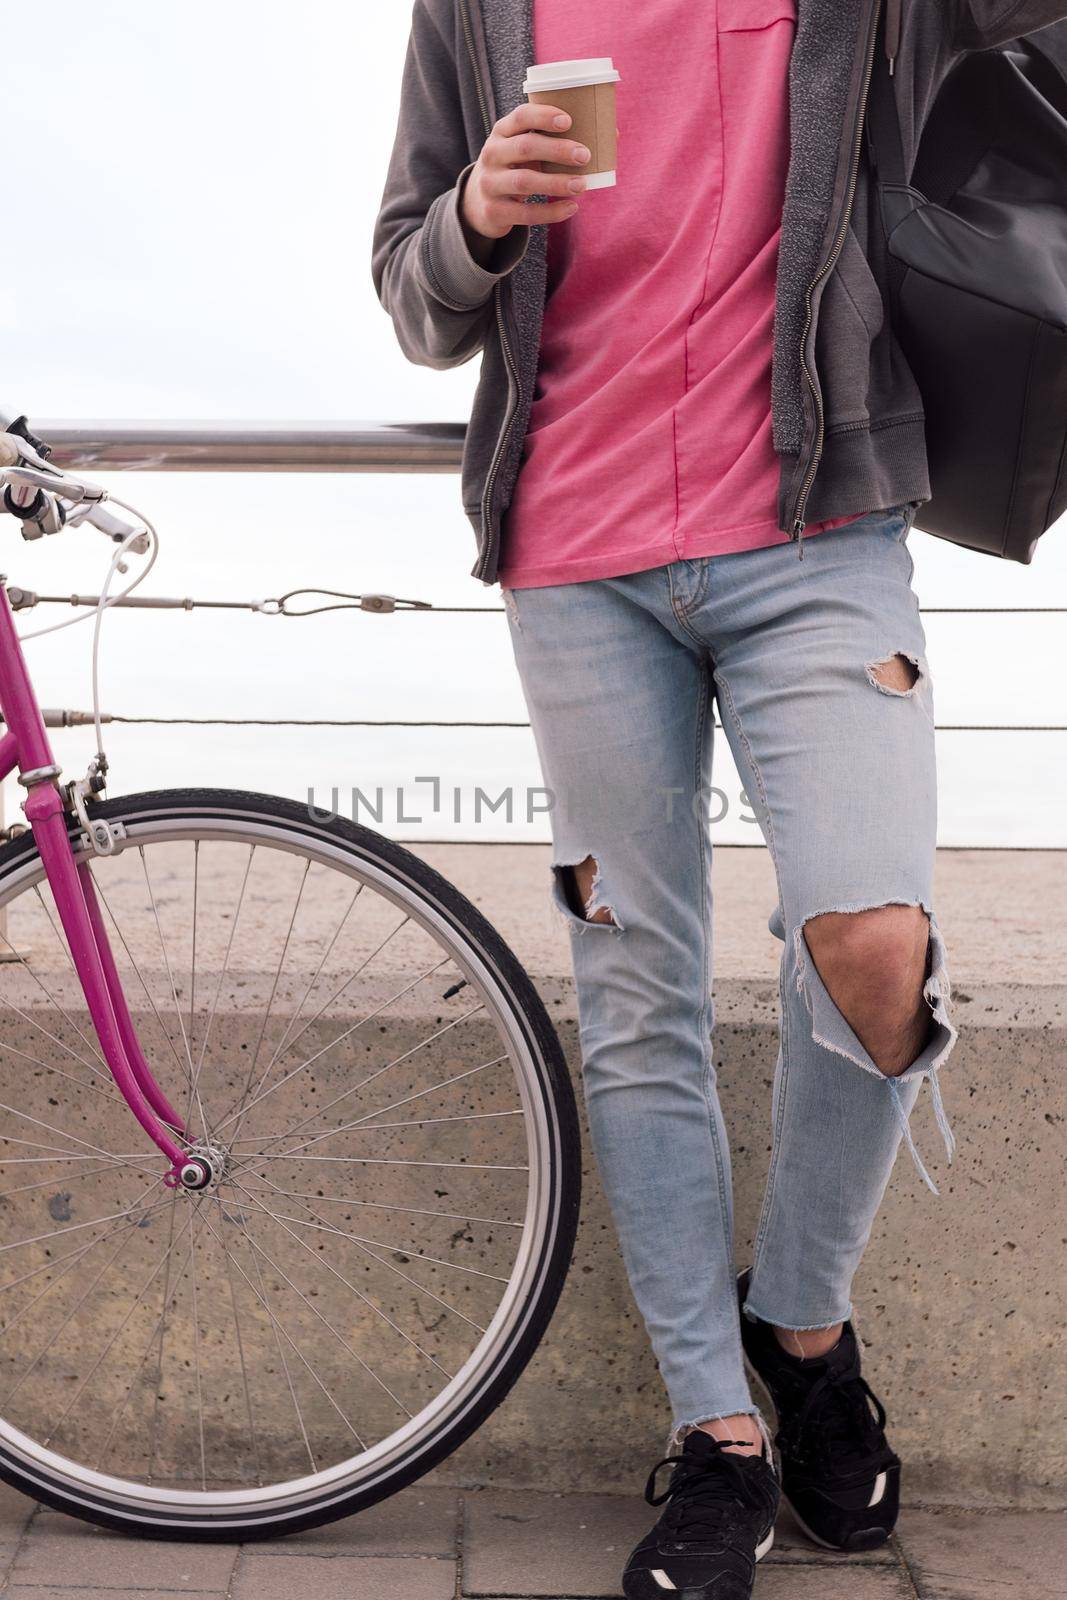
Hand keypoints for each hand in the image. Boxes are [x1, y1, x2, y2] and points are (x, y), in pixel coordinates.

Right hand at [461, 102, 590, 242]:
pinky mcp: (494, 211)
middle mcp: (492, 154)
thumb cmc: (515, 168)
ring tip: (582, 185)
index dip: (543, 116)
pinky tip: (571, 208)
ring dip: (556, 183)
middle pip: (525, 147)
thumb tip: (612, 135)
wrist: (478, 204)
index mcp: (501, 132)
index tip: (568, 120)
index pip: (520, 116)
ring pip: (525, 181)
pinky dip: (550, 212)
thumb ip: (554, 142)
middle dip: (557, 150)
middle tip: (585, 155)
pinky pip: (525, 213)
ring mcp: (490, 183)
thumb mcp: (523, 150)